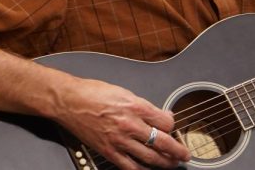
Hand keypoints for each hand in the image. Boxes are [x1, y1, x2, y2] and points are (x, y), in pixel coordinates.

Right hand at [53, 76, 190, 169]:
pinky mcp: (108, 151)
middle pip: (162, 142)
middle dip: (177, 151)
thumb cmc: (93, 92)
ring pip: (149, 157)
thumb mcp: (123, 91)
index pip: (165, 122)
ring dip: (164, 163)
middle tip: (185, 155)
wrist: (69, 101)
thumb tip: (160, 114)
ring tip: (172, 164)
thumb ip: (144, 105)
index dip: (172, 125)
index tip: (172, 127)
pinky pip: (129, 166)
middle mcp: (129, 124)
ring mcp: (119, 140)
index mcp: (135, 106)